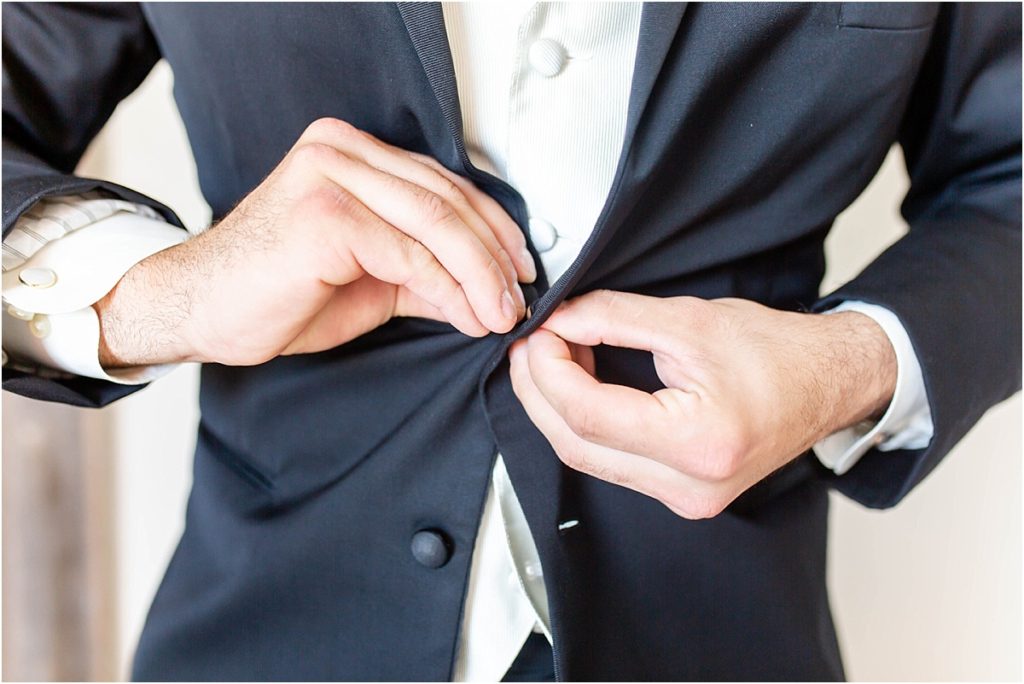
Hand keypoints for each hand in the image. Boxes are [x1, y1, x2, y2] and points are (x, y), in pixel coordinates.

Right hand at [96, 117, 535, 366]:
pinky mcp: (327, 214)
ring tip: (500, 314)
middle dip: (495, 257)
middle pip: (448, 199)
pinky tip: (468, 316)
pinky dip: (450, 290)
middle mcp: (341, 151)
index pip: (444, 183)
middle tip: (517, 301)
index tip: (518, 270)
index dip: (492, 228)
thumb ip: (426, 273)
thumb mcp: (372, 280)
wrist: (199, 311)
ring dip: (481, 276)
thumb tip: (487, 291)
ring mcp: (332, 176)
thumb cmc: (275, 292)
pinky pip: (411, 254)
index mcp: (350, 153)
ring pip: (438, 224)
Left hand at [509, 290, 896, 518]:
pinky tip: (579, 385)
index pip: (588, 413)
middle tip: (529, 346)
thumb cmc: (778, 352)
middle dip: (540, 391)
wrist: (828, 383)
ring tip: (552, 357)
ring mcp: (686, 498)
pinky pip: (611, 463)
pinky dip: (585, 423)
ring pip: (588, 458)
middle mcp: (691, 485)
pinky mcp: (681, 494)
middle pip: (577, 445)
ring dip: (557, 407)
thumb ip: (613, 318)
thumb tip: (558, 321)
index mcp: (699, 442)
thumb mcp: (689, 321)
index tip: (537, 334)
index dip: (548, 371)